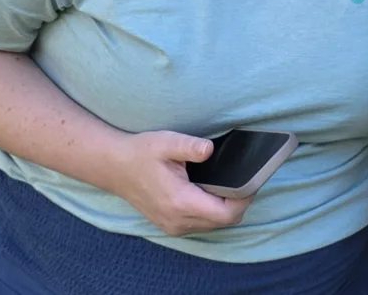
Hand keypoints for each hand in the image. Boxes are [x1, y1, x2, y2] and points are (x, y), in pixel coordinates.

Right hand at [105, 130, 253, 236]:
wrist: (114, 167)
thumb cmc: (141, 153)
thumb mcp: (167, 142)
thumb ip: (191, 146)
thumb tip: (210, 149)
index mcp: (180, 201)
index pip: (226, 213)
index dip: (244, 198)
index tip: (253, 178)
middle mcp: (178, 220)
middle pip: (224, 221)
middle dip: (240, 202)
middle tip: (248, 177)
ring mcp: (173, 225)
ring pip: (213, 224)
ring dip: (227, 208)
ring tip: (233, 182)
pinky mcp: (170, 224)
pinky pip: (201, 224)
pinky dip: (213, 211)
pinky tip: (214, 191)